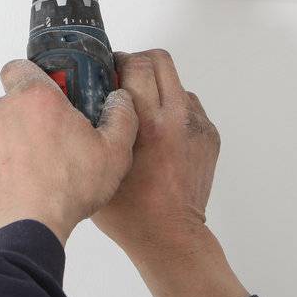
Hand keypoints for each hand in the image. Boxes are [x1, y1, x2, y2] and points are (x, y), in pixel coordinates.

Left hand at [0, 59, 138, 245]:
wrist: (28, 227)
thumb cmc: (68, 189)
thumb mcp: (114, 152)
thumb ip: (121, 117)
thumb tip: (120, 100)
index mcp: (37, 97)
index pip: (20, 67)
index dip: (31, 77)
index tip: (45, 95)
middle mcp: (2, 109)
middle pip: (11, 103)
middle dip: (27, 118)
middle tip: (48, 143)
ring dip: (9, 143)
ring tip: (31, 171)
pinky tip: (12, 183)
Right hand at [91, 48, 219, 265]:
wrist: (170, 235)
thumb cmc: (130, 210)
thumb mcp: (100, 163)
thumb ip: (96, 128)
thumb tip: (86, 101)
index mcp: (147, 123)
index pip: (137, 64)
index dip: (119, 61)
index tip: (108, 70)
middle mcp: (176, 118)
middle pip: (160, 61)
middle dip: (139, 63)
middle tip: (124, 78)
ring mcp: (197, 126)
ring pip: (177, 83)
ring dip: (158, 87)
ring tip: (142, 111)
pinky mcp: (210, 136)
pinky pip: (189, 106)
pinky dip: (173, 110)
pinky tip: (159, 133)